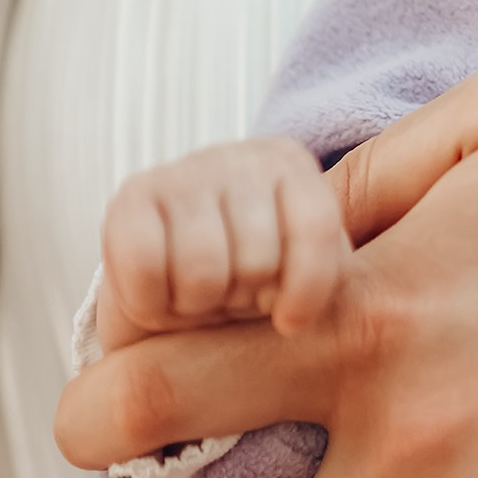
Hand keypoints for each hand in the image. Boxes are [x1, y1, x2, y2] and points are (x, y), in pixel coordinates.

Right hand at [97, 136, 346, 350]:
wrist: (174, 312)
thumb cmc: (254, 299)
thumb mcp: (309, 287)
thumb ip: (341, 286)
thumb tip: (349, 311)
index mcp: (295, 170)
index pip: (315, 230)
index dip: (304, 292)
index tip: (291, 320)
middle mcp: (241, 156)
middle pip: (258, 258)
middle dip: (244, 301)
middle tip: (234, 302)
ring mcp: (182, 170)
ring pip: (203, 269)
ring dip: (199, 305)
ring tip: (202, 300)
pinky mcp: (128, 199)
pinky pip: (146, 267)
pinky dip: (153, 304)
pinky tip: (162, 302)